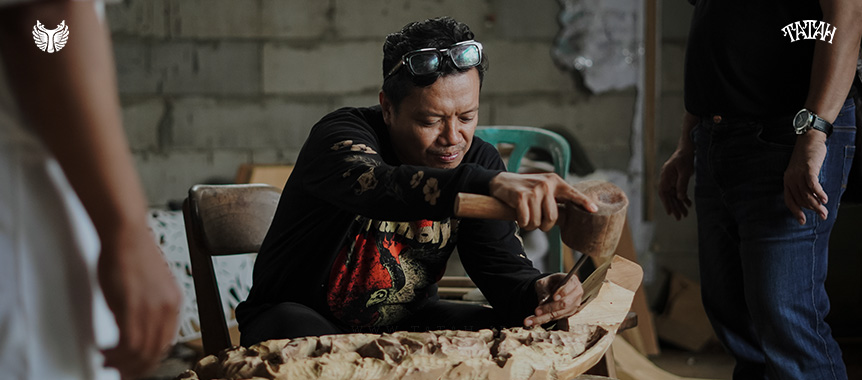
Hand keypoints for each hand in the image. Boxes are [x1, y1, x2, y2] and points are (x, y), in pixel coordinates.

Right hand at [99, 225, 181, 377]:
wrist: (126, 233)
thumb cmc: (132, 253)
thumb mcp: (149, 285)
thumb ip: (148, 306)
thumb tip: (138, 326)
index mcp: (174, 302)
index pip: (165, 342)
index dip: (149, 358)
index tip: (136, 364)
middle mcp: (168, 307)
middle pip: (155, 352)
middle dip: (136, 366)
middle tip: (120, 371)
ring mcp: (152, 308)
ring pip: (141, 352)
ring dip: (122, 362)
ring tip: (108, 361)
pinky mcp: (133, 306)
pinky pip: (129, 343)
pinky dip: (116, 354)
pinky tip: (105, 350)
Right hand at [489, 172, 596, 230]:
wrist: (502, 182)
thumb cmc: (526, 189)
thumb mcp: (544, 189)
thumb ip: (557, 198)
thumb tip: (572, 216)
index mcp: (555, 181)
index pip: (572, 193)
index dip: (583, 202)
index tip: (594, 210)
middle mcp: (546, 184)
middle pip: (553, 217)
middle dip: (545, 225)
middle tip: (538, 221)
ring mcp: (533, 190)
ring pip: (538, 222)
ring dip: (531, 225)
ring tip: (527, 216)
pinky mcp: (520, 197)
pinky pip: (526, 220)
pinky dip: (522, 223)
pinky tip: (519, 216)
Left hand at [524, 273, 583, 326]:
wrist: (552, 288)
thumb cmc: (550, 283)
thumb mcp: (544, 282)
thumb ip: (543, 290)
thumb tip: (542, 303)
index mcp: (572, 281)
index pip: (570, 286)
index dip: (563, 292)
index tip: (554, 297)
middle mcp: (576, 294)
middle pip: (565, 303)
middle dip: (549, 308)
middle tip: (537, 311)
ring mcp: (574, 305)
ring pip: (559, 313)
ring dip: (544, 317)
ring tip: (531, 319)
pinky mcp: (568, 314)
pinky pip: (556, 318)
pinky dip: (544, 320)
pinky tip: (533, 321)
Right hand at [658, 147, 693, 219]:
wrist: (688, 149)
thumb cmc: (685, 158)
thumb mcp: (685, 171)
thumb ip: (682, 185)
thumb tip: (680, 198)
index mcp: (665, 176)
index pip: (663, 192)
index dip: (666, 203)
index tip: (670, 212)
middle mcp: (667, 179)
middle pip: (669, 196)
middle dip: (674, 207)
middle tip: (680, 218)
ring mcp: (672, 180)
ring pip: (674, 195)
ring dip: (679, 204)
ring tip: (685, 214)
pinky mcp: (677, 180)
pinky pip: (679, 191)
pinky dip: (684, 198)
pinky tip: (688, 204)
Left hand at [784, 132, 828, 224]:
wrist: (808, 139)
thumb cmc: (806, 158)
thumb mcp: (800, 172)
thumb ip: (802, 185)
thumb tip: (811, 199)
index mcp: (787, 181)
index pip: (789, 200)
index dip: (795, 212)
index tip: (802, 222)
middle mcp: (791, 178)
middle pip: (800, 199)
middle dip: (812, 210)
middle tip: (823, 216)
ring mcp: (799, 173)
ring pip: (807, 193)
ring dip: (817, 204)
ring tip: (825, 212)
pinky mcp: (808, 168)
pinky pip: (812, 184)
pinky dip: (819, 193)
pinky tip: (824, 199)